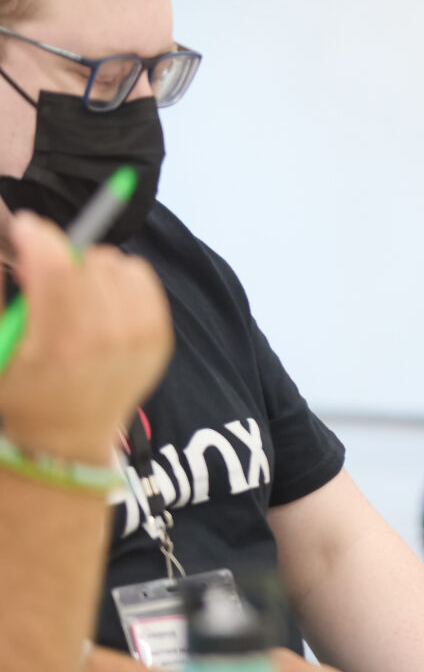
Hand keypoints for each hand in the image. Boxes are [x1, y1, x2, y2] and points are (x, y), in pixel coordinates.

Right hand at [0, 211, 171, 460]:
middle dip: (59, 260)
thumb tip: (18, 245)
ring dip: (90, 270)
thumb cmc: (22, 394)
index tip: (24, 230)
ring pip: (117, 263)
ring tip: (70, 297)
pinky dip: (120, 281)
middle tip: (41, 280)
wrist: (66, 441)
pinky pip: (142, 278)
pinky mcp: (160, 336)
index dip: (37, 237)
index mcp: (60, 341)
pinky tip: (99, 304)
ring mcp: (140, 336)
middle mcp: (108, 335)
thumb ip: (1, 295)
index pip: (55, 262)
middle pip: (87, 259)